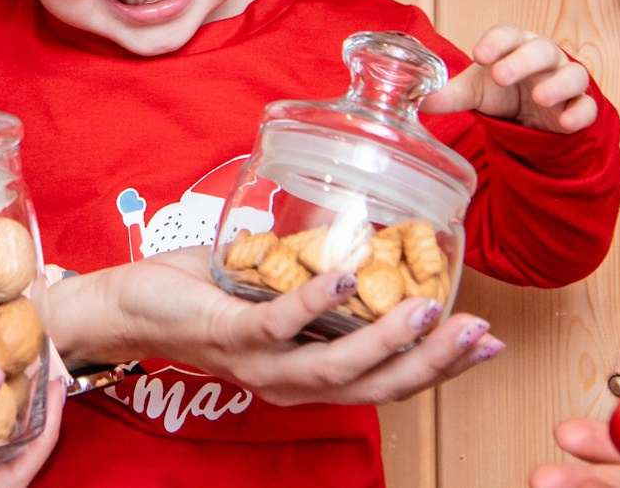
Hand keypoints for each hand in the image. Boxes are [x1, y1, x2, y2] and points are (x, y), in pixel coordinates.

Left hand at [51, 247, 502, 406]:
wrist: (132, 303)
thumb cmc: (206, 293)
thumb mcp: (279, 287)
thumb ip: (321, 276)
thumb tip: (370, 236)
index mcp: (309, 372)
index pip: (387, 381)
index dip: (441, 368)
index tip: (487, 342)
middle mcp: (290, 380)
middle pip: (376, 385)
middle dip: (433, 362)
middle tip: (478, 331)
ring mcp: (260, 362)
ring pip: (336, 365)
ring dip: (387, 338)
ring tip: (428, 309)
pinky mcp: (230, 333)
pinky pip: (278, 325)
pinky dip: (315, 303)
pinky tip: (346, 279)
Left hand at [421, 26, 595, 133]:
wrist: (530, 115)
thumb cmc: (503, 89)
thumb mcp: (475, 91)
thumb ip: (449, 94)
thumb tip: (418, 100)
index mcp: (516, 45)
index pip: (508, 34)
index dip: (495, 42)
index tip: (478, 55)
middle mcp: (545, 58)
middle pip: (541, 50)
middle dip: (522, 61)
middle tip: (500, 75)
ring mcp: (565, 81)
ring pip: (572, 74)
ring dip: (557, 84)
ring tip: (539, 97)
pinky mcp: (579, 107)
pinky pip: (587, 107)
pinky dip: (579, 113)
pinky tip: (565, 122)